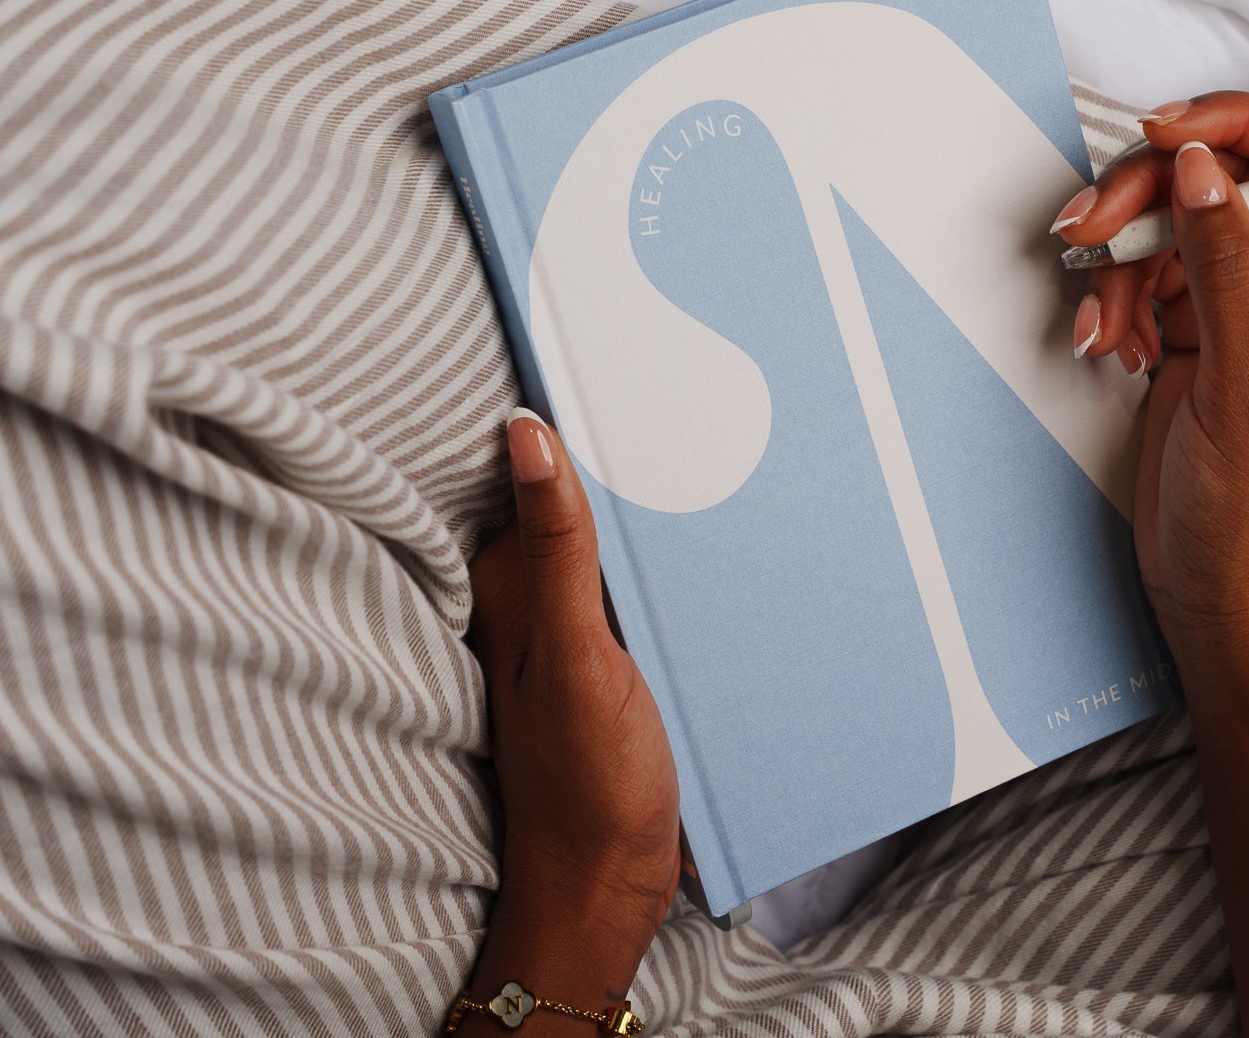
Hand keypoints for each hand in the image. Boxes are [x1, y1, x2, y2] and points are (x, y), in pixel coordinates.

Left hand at [462, 410, 678, 1023]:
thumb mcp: (577, 657)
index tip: (641, 362)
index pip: (542, 473)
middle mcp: (538, 600)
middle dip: (642, 467)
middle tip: (712, 408)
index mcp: (512, 584)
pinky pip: (649, 595)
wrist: (610, 888)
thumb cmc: (583, 782)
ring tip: (736, 465)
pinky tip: (729, 557)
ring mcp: (580, 634)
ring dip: (669, 521)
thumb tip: (524, 429)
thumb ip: (556, 547)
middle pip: (592, 506)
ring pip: (626, 549)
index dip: (587, 418)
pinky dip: (680, 574)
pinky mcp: (617, 664)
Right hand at [1053, 93, 1248, 643]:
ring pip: (1172, 225)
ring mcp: (1239, 306)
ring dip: (1121, 261)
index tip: (1170, 132)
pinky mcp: (1192, 330)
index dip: (1241, 128)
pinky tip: (1110, 347)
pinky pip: (1145, 275)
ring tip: (1104, 324)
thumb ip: (1225, 268)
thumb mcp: (1243, 386)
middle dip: (1150, 198)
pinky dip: (1114, 300)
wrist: (1219, 594)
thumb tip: (1204, 172)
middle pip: (1223, 181)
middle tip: (1096, 229)